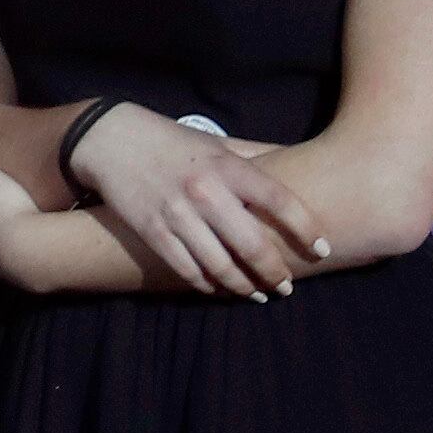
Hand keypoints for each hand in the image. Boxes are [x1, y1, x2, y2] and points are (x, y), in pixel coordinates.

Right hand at [68, 101, 329, 298]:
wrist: (109, 139)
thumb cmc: (172, 141)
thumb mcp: (218, 142)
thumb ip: (256, 155)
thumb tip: (303, 161)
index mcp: (228, 166)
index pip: (280, 201)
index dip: (307, 229)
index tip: (323, 250)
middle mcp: (205, 191)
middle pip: (252, 245)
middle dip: (275, 273)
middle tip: (287, 286)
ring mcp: (176, 213)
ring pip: (220, 265)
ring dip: (244, 286)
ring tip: (257, 294)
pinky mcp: (151, 230)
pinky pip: (186, 269)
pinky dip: (206, 284)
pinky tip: (219, 288)